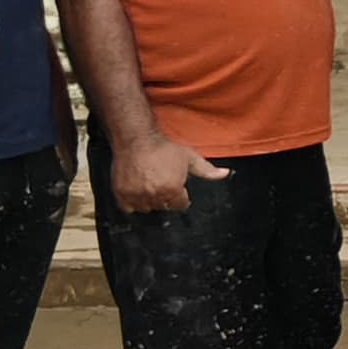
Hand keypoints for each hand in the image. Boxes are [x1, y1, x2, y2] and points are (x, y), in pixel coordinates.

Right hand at [112, 129, 229, 214]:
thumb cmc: (163, 148)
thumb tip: (225, 174)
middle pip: (164, 207)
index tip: (177, 189)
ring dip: (150, 202)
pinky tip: (138, 192)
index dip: (181, 197)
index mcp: (173, 189)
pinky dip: (133, 203)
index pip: (180, 205)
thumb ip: (207, 170)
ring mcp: (137, 196)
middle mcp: (155, 195)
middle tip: (162, 184)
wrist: (136, 139)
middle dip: (166, 198)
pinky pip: (129, 209)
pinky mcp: (122, 194)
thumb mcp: (189, 157)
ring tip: (151, 186)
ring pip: (147, 209)